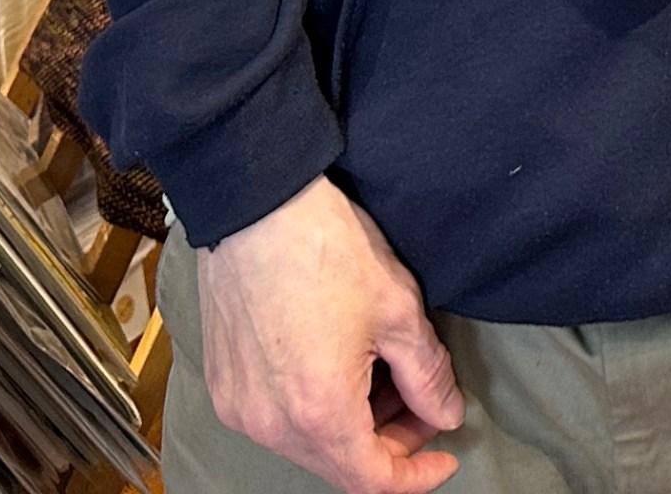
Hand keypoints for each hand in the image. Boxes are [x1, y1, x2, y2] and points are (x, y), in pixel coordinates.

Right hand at [195, 177, 460, 493]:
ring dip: (354, 425)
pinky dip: (316, 408)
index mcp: (318, 411)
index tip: (444, 458)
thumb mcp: (398, 310)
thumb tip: (446, 413)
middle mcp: (269, 423)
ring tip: (386, 377)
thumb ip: (427, 376)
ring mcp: (239, 406)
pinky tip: (343, 366)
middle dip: (389, 444)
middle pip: (339, 465)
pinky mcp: (224, 384)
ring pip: (308, 444)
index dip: (415, 477)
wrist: (255, 204)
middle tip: (423, 405)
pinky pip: (278, 419)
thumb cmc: (325, 248)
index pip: (371, 481)